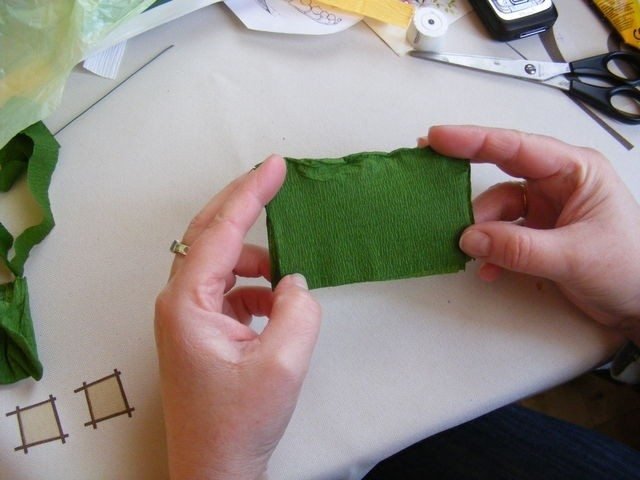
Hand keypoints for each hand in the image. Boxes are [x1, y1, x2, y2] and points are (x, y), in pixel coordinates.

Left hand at [155, 156, 321, 479]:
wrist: (216, 468)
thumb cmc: (238, 423)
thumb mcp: (282, 364)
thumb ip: (297, 310)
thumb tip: (294, 282)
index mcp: (188, 302)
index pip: (221, 231)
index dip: (250, 193)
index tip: (275, 166)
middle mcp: (180, 301)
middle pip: (209, 234)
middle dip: (242, 204)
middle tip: (274, 178)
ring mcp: (188, 314)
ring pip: (221, 262)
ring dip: (255, 258)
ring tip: (285, 275)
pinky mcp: (200, 328)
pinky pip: (229, 288)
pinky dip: (256, 287)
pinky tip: (275, 305)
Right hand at [423, 125, 639, 343]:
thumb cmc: (630, 268)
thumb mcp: (573, 255)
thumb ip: (519, 247)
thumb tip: (470, 238)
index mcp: (574, 170)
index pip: (516, 147)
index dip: (473, 140)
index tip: (438, 138)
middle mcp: (557, 183)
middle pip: (500, 170)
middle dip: (466, 175)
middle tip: (430, 175)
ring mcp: (545, 209)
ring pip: (496, 209)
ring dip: (481, 231)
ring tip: (473, 251)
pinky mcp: (537, 233)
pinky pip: (501, 235)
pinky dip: (490, 252)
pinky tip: (489, 269)